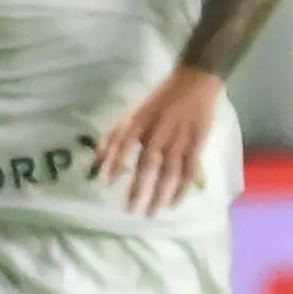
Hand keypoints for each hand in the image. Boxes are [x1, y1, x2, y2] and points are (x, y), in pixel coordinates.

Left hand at [95, 64, 224, 216]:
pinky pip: (188, 170)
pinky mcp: (196, 144)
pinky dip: (182, 188)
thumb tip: (96, 160)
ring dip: (160, 194)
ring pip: (168, 172)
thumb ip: (115, 137)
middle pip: (147, 165)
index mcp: (140, 122)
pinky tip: (174, 202)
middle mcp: (158, 132)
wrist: (194, 82)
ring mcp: (178, 139)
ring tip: (152, 212)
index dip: (114, 164)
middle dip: (138, 189)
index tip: (105, 184)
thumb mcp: (133, 114)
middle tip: (130, 209)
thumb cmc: (160, 99)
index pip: (122, 145)